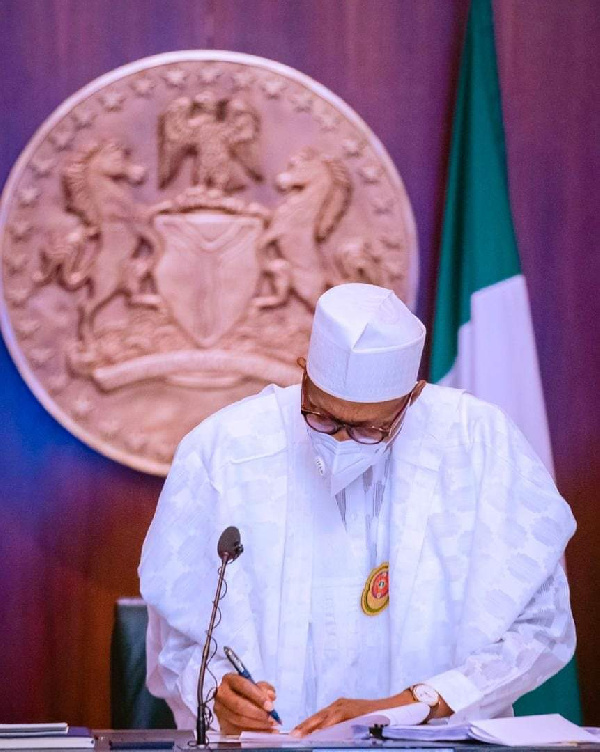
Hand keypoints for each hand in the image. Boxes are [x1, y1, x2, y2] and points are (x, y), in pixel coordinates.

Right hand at [214, 672, 278, 734]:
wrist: (235, 701)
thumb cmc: (247, 691)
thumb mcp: (256, 685)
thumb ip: (265, 688)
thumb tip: (270, 697)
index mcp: (230, 679)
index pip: (243, 685)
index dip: (257, 696)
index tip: (270, 706)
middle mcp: (222, 695)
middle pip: (238, 705)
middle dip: (257, 713)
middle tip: (271, 719)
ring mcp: (220, 711)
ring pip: (237, 720)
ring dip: (256, 725)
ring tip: (270, 727)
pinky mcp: (222, 725)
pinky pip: (236, 732)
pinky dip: (251, 734)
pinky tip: (263, 733)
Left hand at [291, 693, 410, 737]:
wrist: (393, 708)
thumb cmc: (373, 718)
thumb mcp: (353, 722)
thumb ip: (340, 727)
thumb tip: (325, 737)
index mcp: (337, 707)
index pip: (317, 717)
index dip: (306, 725)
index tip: (294, 733)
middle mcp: (339, 704)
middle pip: (317, 716)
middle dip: (304, 726)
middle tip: (292, 736)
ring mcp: (346, 705)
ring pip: (324, 716)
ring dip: (312, 726)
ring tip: (301, 735)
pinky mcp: (353, 709)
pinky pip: (338, 718)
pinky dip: (328, 725)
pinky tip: (320, 732)